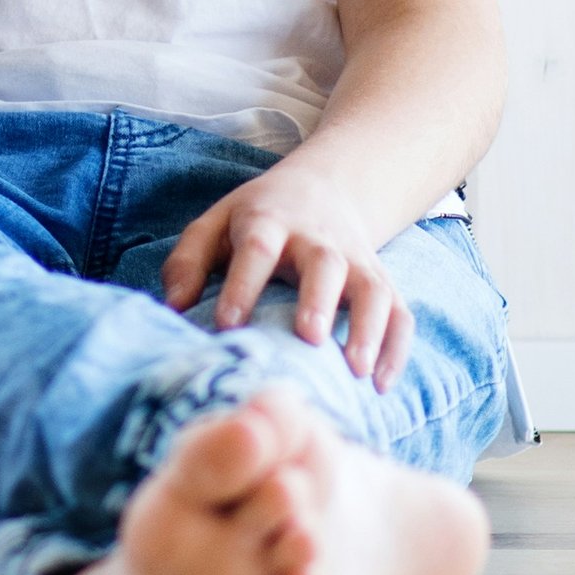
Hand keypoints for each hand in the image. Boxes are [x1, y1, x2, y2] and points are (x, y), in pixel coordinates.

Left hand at [161, 161, 412, 388]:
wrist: (323, 190)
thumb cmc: (257, 220)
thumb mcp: (215, 225)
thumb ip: (189, 262)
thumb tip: (174, 309)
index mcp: (270, 222)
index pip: (257, 247)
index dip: (243, 283)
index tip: (228, 325)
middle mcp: (318, 240)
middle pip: (325, 264)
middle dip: (318, 299)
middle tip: (308, 337)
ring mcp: (356, 260)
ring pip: (373, 289)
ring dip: (369, 328)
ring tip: (357, 371)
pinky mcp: (382, 280)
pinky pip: (400, 312)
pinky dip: (397, 347)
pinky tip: (382, 384)